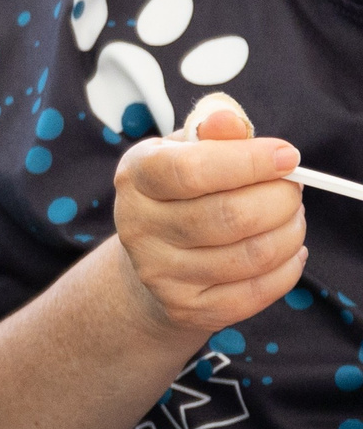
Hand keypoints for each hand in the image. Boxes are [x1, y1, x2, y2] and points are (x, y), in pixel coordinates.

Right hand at [113, 119, 307, 342]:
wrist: (151, 261)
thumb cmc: (180, 193)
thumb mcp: (186, 152)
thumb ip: (212, 134)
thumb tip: (230, 121)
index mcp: (135, 176)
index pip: (190, 170)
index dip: (248, 162)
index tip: (288, 156)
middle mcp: (137, 226)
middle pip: (229, 216)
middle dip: (280, 199)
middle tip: (293, 189)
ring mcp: (160, 272)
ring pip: (250, 255)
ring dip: (290, 232)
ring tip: (292, 217)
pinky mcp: (188, 307)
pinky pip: (257, 291)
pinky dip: (288, 268)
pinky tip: (288, 250)